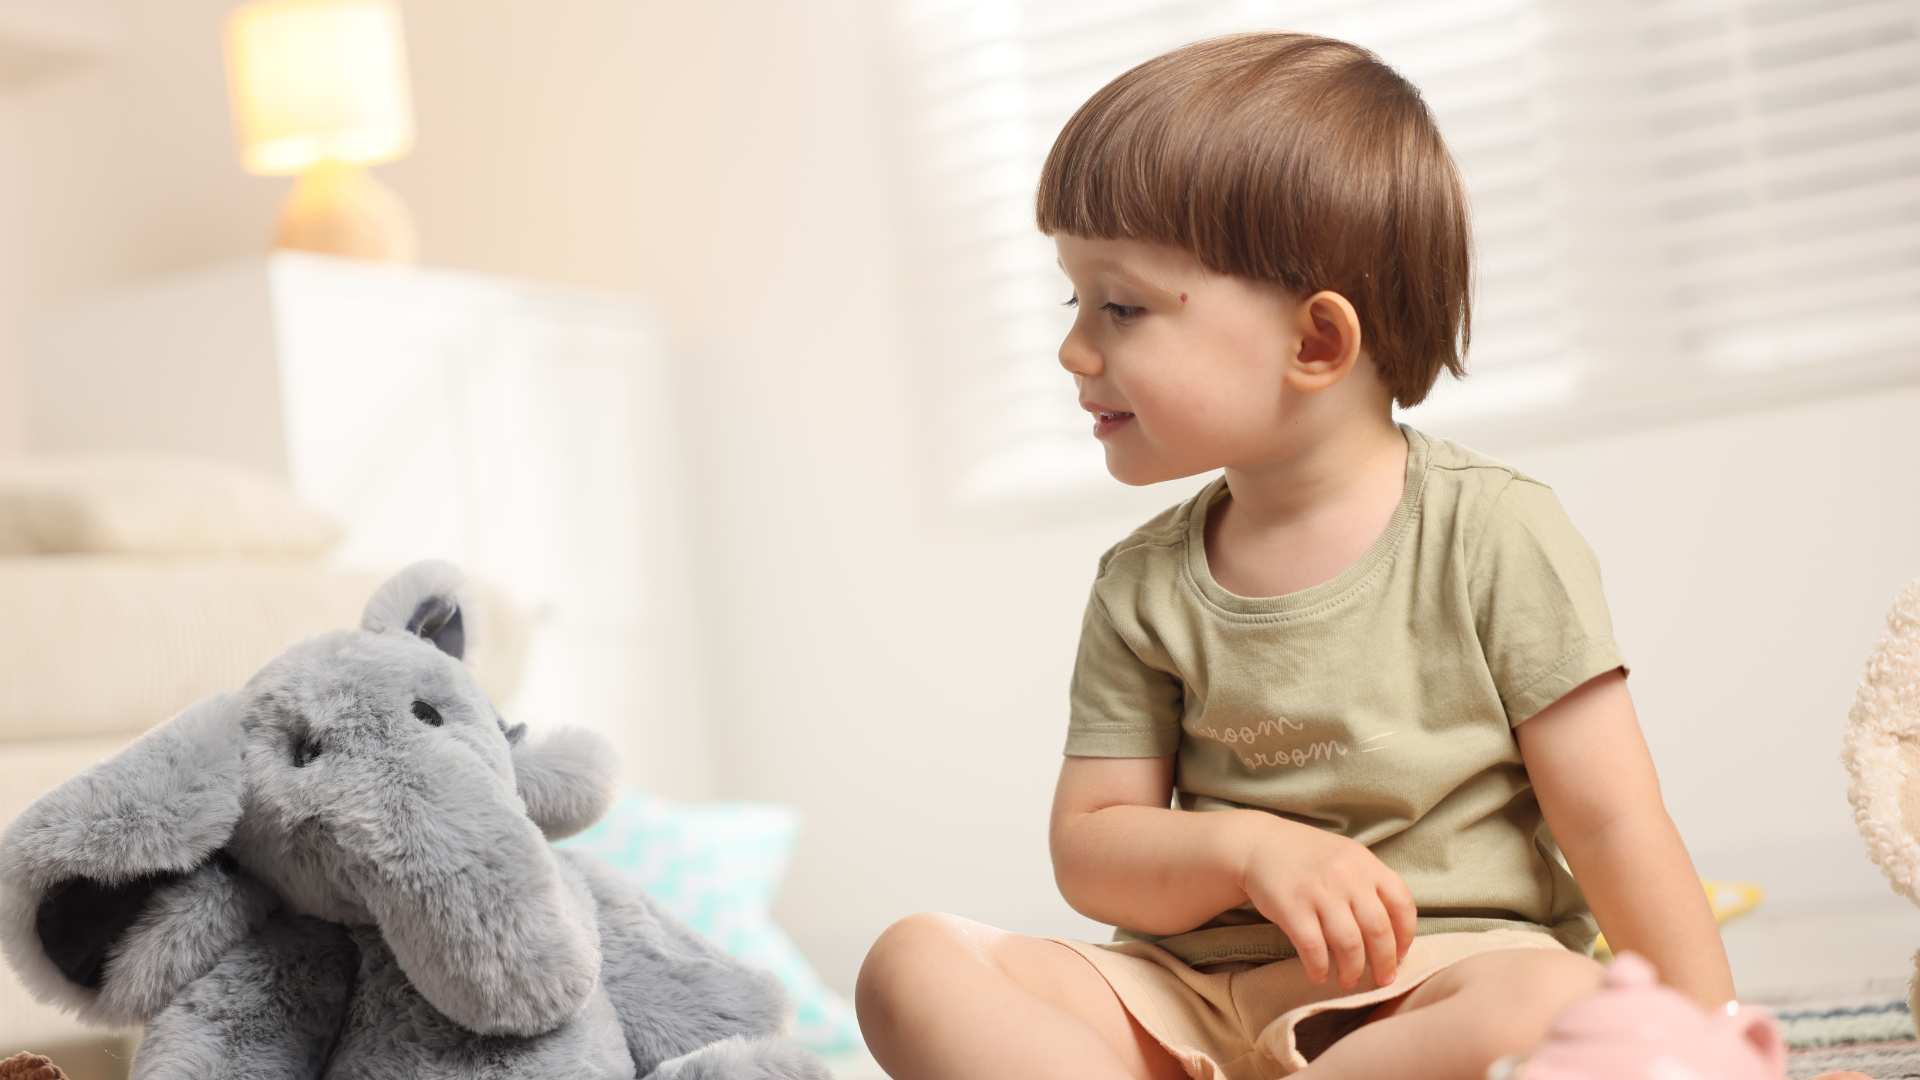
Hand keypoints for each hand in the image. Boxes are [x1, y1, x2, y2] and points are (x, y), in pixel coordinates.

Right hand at [1236, 819, 1416, 988]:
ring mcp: (1319, 891)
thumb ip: (1371, 886)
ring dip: (1352, 970)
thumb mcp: (1347, 858)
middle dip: (1384, 963)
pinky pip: (1313, 947)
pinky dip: (1319, 968)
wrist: (1259, 844)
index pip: (1402, 904)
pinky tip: (1318, 975)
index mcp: (1366, 864)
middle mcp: (1347, 876)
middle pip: (1378, 930)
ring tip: (1349, 981)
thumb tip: (1395, 935)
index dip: (1405, 936)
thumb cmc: (1309, 857)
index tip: (1400, 954)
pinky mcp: (1291, 907)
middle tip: (1383, 981)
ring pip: (1349, 943)